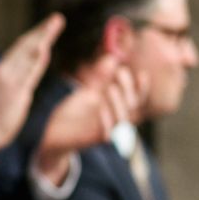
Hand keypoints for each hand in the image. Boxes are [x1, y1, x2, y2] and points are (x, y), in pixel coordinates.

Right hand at [0, 13, 64, 153]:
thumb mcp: (4, 91)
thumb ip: (17, 78)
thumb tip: (29, 69)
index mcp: (3, 69)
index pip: (21, 47)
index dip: (36, 35)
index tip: (48, 26)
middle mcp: (6, 70)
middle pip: (26, 45)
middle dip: (43, 30)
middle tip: (57, 18)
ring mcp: (10, 79)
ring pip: (28, 54)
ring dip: (42, 38)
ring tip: (54, 25)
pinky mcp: (15, 91)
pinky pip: (28, 73)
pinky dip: (36, 60)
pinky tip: (44, 48)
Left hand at [35, 56, 142, 180]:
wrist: (56, 133)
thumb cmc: (75, 112)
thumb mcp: (88, 90)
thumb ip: (100, 77)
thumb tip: (111, 58)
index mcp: (117, 108)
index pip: (137, 99)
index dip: (142, 88)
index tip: (142, 74)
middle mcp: (116, 119)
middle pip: (132, 106)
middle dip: (128, 88)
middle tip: (120, 72)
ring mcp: (107, 131)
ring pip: (122, 120)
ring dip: (118, 103)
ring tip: (111, 87)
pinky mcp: (95, 140)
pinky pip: (107, 134)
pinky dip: (105, 120)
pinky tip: (100, 105)